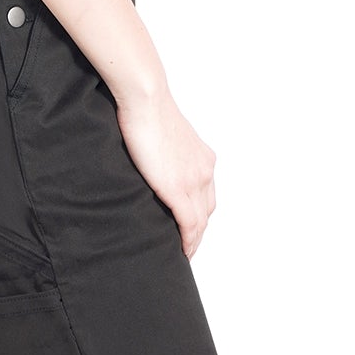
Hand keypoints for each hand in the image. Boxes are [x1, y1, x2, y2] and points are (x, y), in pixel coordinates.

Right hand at [114, 87, 217, 256]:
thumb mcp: (165, 135)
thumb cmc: (148, 109)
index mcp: (203, 158)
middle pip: (207, 211)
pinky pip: (188, 223)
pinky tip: (182, 250)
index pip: (207, 196)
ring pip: (200, 222)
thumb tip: (153, 160)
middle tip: (186, 246)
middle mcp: (205, 170)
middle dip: (198, 232)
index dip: (199, 216)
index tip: (190, 229)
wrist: (147, 100)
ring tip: (183, 254)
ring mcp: (194, 180)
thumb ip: (166, 153)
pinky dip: (188, 240)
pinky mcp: (178, 188)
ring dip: (194, 241)